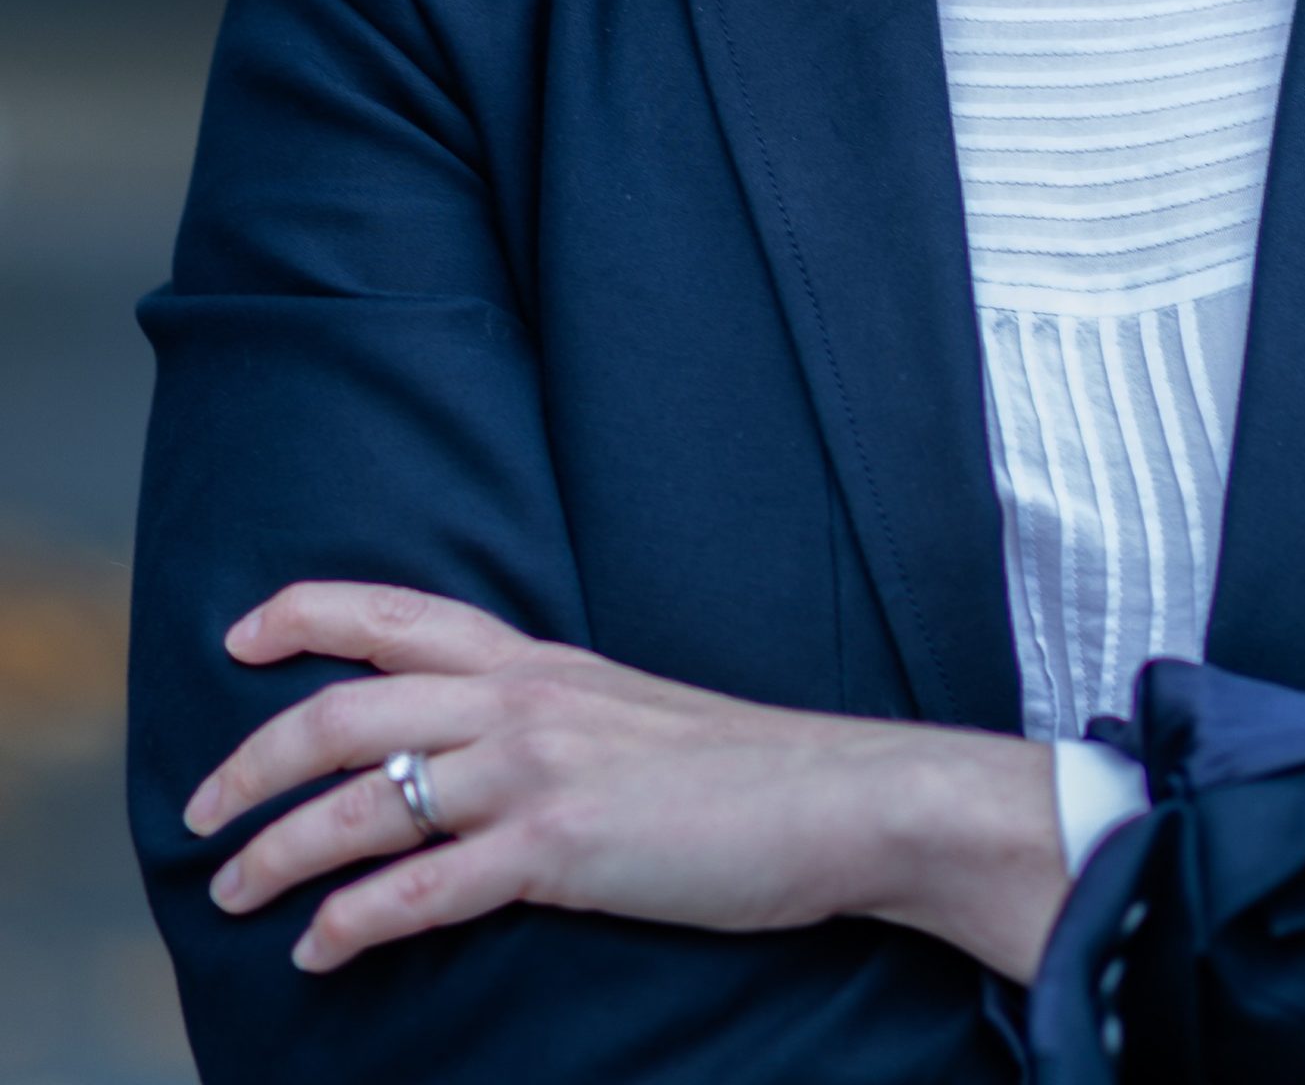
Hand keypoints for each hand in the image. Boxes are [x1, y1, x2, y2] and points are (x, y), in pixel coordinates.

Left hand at [183, 583, 1067, 981]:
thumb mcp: (631, 713)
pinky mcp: (561, 850)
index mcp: (544, 661)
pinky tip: (321, 951)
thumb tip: (480, 757)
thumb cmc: (744, 770)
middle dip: (250, 760)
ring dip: (276, 854)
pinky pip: (423, 888)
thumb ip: (552, 718)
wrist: (841, 798)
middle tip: (202, 814)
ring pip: (362, 799)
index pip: (400, 613)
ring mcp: (541, 771)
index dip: (307, 616)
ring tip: (234, 896)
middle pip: (347, 706)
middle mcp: (527, 700)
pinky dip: (353, 922)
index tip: (241, 636)